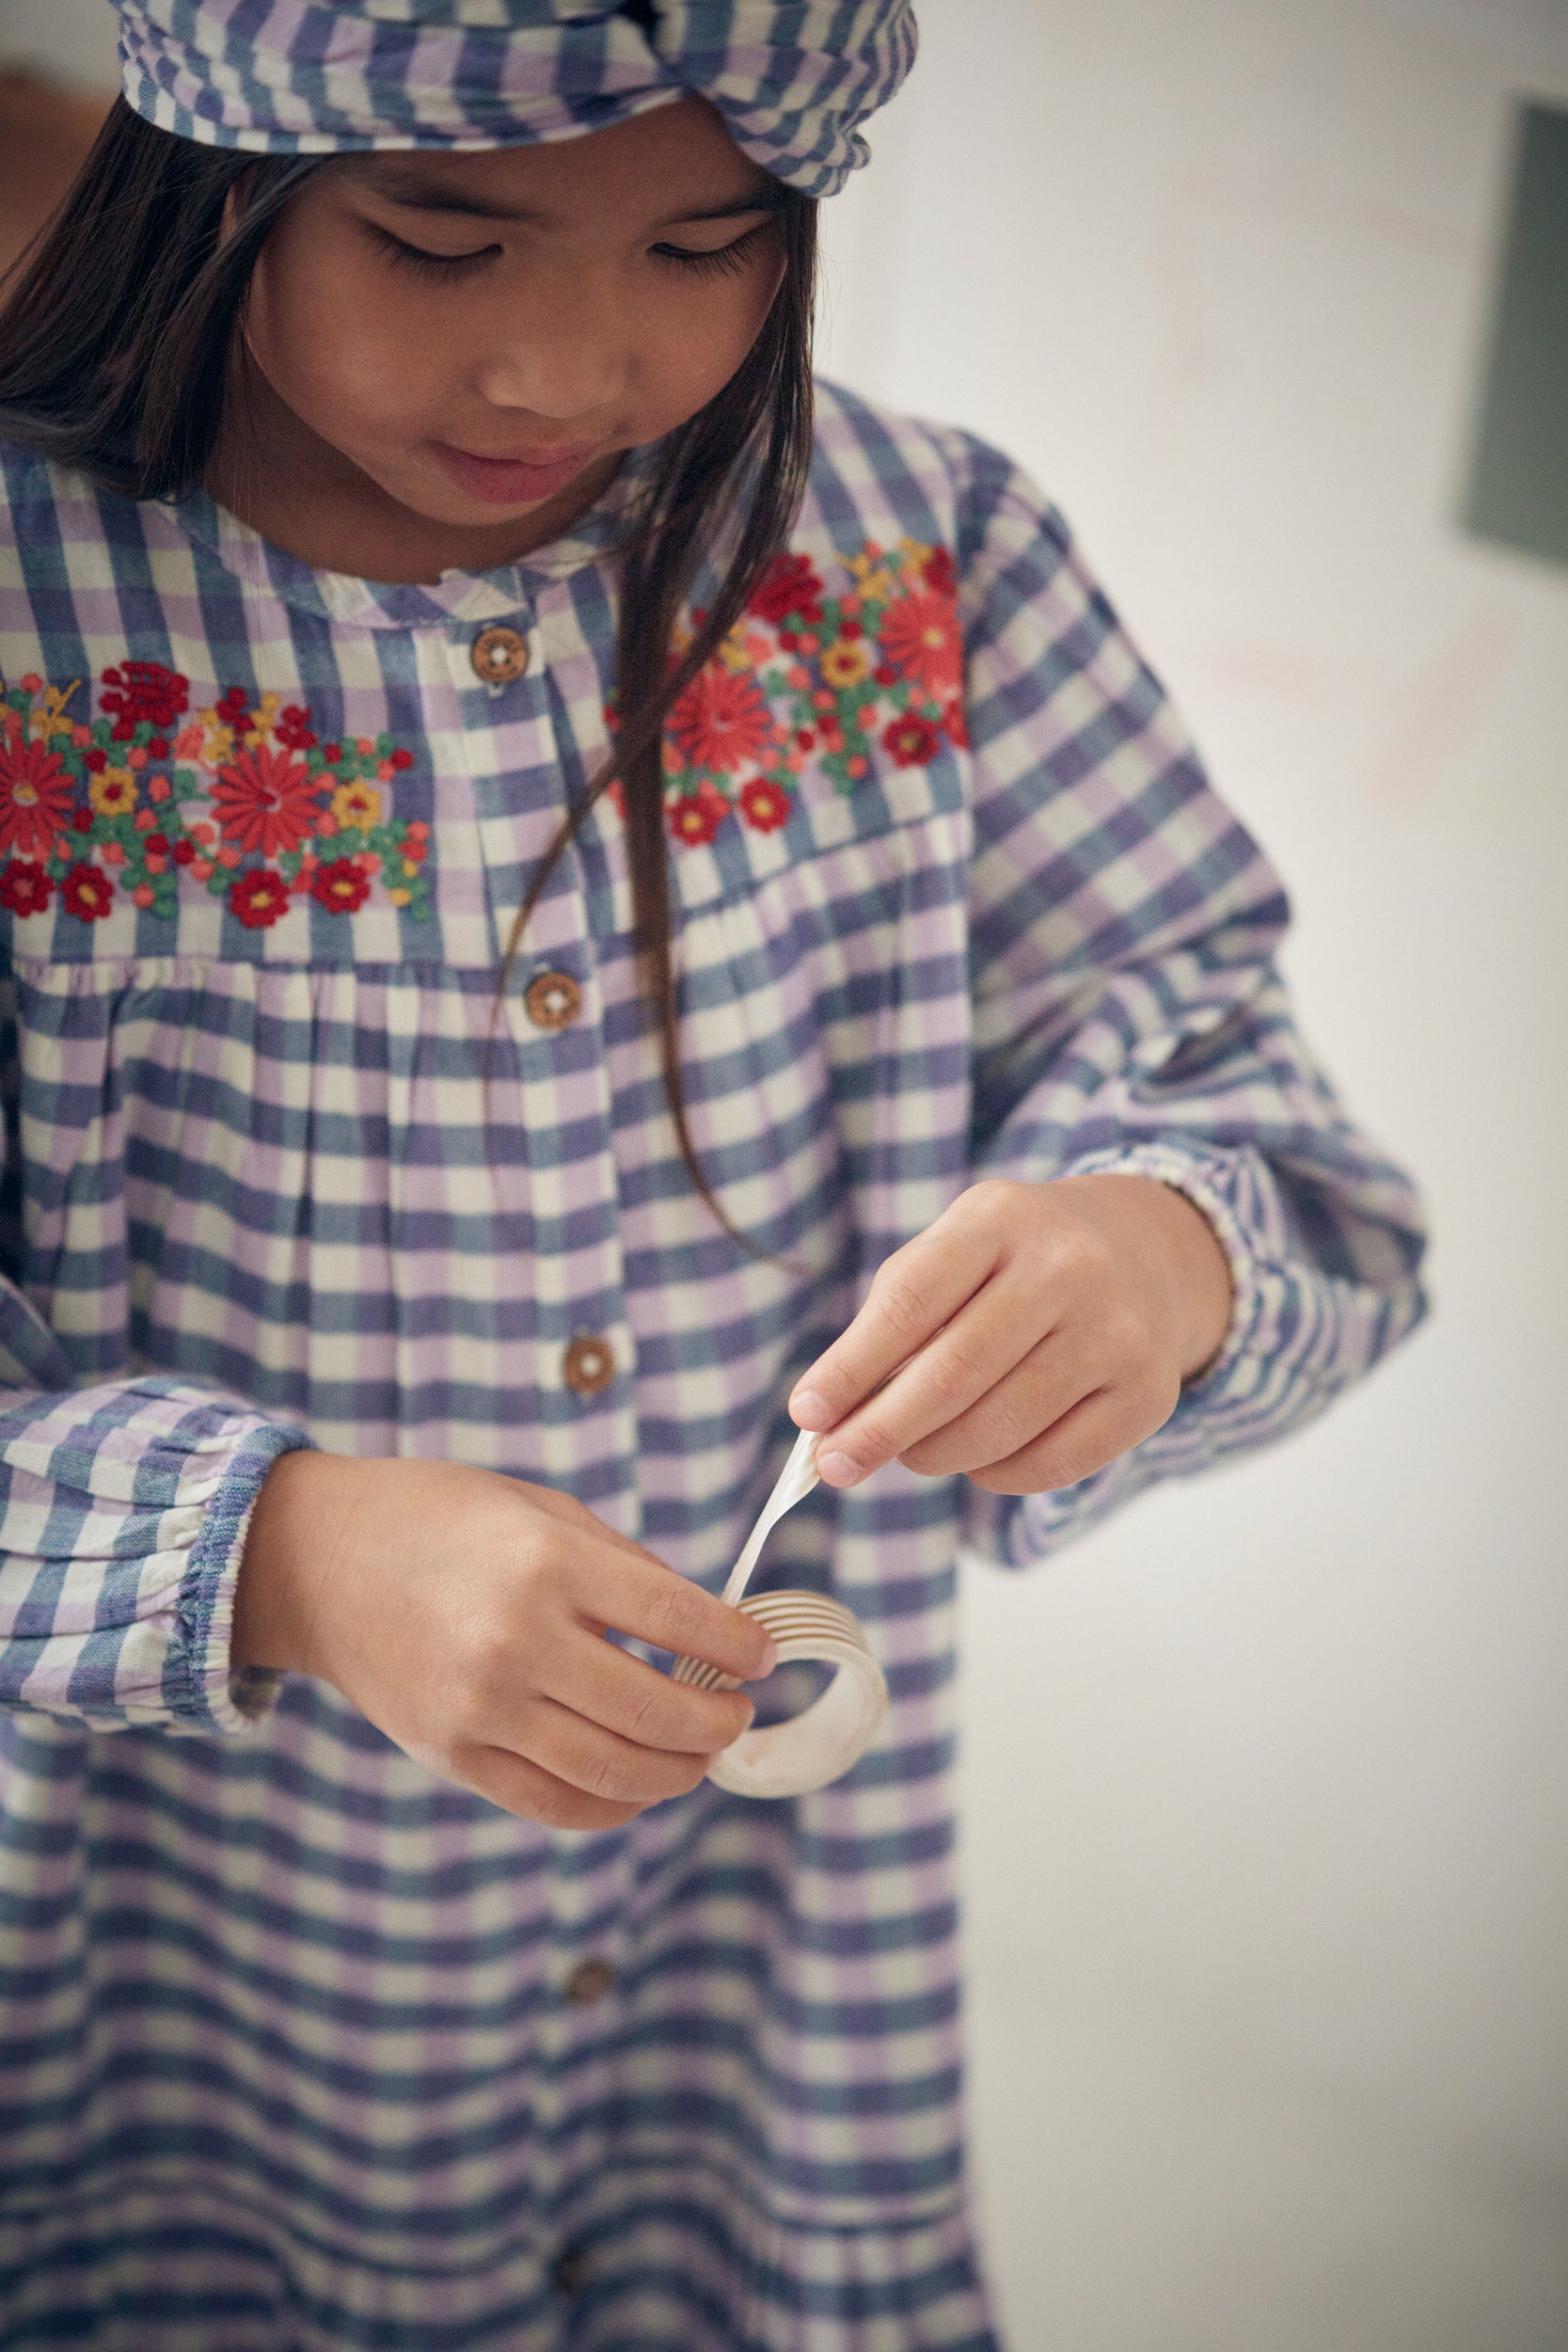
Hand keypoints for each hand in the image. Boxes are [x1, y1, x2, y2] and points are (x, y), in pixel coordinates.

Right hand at [233, 1453, 775, 1829]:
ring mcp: (481, 1708)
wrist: (318, 1561)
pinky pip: (554, 1805)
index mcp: (547, 1564)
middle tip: (737, 1713)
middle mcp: (517, 1641)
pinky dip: (614, 1807)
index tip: (761, 1656)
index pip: (676, 1618)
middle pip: (656, 1711)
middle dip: (718, 1722)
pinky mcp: (453, 1756)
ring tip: (700, 1755)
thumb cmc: (443, 1520)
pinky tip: (641, 1787)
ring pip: (614, 1772)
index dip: (737, 1646)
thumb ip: (625, 1568)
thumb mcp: (542, 1509)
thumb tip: (707, 1629)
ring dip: (679, 1773)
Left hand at [789, 1175, 1232, 1495]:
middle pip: (954, 1373)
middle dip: (881, 1430)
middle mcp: (1068, 1268)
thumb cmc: (1015, 1262)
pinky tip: (979, 1458)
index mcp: (1001, 1219)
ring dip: (935, 1455)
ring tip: (911, 1452)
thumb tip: (829, 1417)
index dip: (852, 1366)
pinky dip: (996, 1475)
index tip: (806, 1415)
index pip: (912, 1301)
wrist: (1145, 1251)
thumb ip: (891, 1320)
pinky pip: (1052, 1464)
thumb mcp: (954, 1252)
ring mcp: (1117, 1332)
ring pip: (1000, 1428)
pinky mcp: (1149, 1393)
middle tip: (835, 1466)